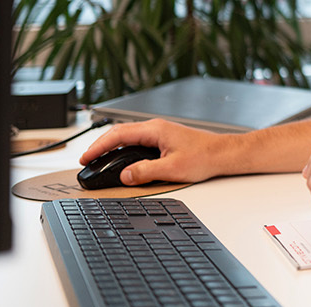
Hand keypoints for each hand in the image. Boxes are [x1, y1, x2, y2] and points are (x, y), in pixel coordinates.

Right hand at [79, 119, 241, 185]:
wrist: (224, 154)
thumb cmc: (205, 157)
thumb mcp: (172, 169)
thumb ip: (145, 172)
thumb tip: (125, 176)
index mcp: (154, 130)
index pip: (117, 135)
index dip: (98, 147)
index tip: (86, 157)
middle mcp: (155, 128)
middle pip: (119, 133)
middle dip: (100, 146)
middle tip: (87, 160)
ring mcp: (159, 133)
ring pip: (128, 137)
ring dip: (112, 147)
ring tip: (99, 160)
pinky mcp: (164, 140)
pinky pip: (137, 142)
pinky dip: (124, 149)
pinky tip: (121, 159)